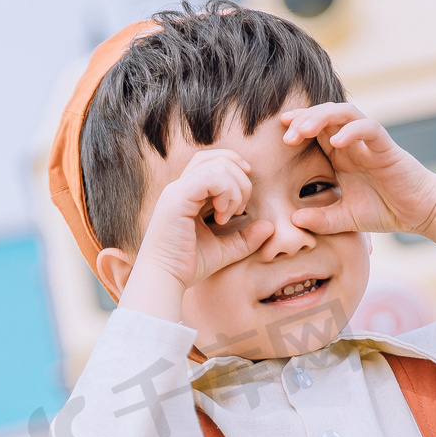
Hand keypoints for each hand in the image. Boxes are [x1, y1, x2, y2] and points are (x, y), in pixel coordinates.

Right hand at [133, 148, 272, 290]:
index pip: (212, 161)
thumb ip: (245, 238)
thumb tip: (269, 226)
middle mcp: (180, 187)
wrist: (165, 279)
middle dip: (241, 180)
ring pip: (217, 165)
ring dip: (234, 189)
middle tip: (239, 210)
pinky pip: (210, 178)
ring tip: (228, 215)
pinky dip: (225, 193)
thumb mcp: (224, 250)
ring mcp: (177, 191)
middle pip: (217, 157)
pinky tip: (222, 216)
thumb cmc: (187, 265)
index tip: (245, 196)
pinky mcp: (177, 199)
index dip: (235, 168)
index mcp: (188, 194)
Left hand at [281, 101, 435, 248]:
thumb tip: (294, 221)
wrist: (420, 213)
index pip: (314, 132)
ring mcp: (370, 142)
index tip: (277, 136)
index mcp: (340, 156)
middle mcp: (353, 143)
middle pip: (325, 116)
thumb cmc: (385, 211)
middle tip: (286, 134)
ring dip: (322, 117)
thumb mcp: (344, 220)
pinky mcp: (387, 147)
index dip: (296, 128)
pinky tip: (337, 141)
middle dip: (303, 119)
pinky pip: (368, 128)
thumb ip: (320, 220)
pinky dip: (352, 130)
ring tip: (304, 130)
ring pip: (344, 113)